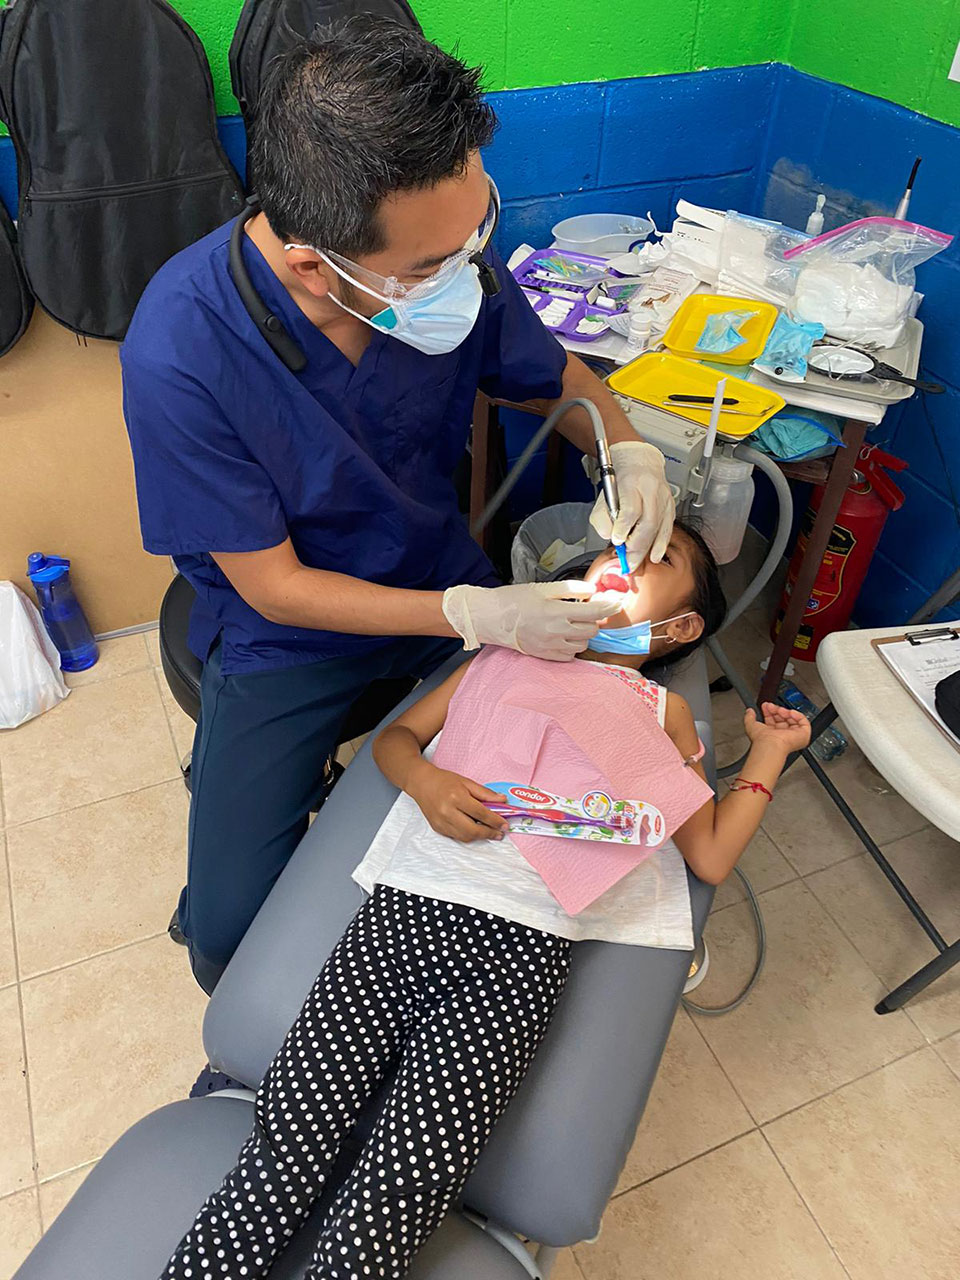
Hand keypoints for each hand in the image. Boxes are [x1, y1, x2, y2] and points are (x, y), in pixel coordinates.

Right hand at [406, 763, 507, 842]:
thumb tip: (502, 801)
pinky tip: (474, 830)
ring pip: (465, 837)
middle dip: (489, 833)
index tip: (504, 824)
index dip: (495, 821)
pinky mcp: (437, 828)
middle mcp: (448, 812)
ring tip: (490, 832)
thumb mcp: (467, 782)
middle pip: (473, 830)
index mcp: (457, 798)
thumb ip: (485, 793)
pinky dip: (467, 835)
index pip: (480, 813)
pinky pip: (456, 836)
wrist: (421, 783)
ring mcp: (441, 822)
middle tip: (500, 833)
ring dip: (479, 837)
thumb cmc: (444, 780)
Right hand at [442, 581, 625, 661]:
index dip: (610, 606)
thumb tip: (593, 591)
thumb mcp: (543, 588)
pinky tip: (564, 635)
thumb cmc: (514, 600)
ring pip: (583, 644)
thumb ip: (571, 589)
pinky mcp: (546, 656)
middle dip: (594, 619)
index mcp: (557, 612)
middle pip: (592, 629)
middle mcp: (556, 632)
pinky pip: (571, 655)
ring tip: (572, 622)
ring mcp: (551, 646)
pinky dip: (573, 645)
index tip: (617, 602)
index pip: (595, 612)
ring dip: (584, 633)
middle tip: (586, 610)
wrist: (491, 618)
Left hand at [589, 440, 674, 562]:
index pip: (631, 509)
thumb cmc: (621, 481)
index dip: (624, 527)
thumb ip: (602, 518)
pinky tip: (655, 555)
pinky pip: (668, 528)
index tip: (618, 540)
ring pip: (659, 527)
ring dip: (647, 549)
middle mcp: (651, 490)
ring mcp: (663, 498)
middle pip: (647, 523)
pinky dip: (661, 544)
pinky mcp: (671, 505)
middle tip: (628, 561)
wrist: (639, 462)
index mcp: (631, 484)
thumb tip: (610, 537)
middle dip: (637, 546)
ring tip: (637, 562)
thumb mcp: (604, 496)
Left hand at [744, 702, 811, 752]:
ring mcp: (794, 735)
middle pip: (783, 718)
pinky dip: (797, 715)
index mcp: (773, 735)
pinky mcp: (803, 735)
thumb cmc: (761, 740)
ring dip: (785, 711)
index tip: (766, 705)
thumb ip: (749, 717)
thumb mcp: (751, 725)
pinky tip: (789, 712)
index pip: (774, 720)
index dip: (770, 711)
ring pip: (792, 718)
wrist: (770, 744)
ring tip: (779, 710)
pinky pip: (803, 721)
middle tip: (771, 706)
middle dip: (777, 709)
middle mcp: (784, 736)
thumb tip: (749, 711)